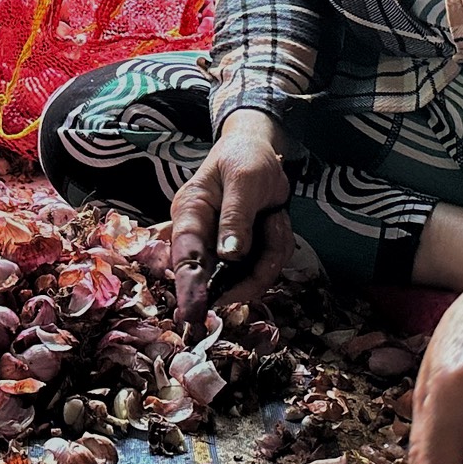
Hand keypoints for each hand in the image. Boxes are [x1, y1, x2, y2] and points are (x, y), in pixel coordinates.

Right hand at [170, 110, 294, 323]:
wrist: (260, 153)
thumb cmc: (245, 158)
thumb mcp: (244, 180)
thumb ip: (236, 216)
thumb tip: (229, 255)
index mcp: (190, 213)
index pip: (185, 255)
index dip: (189, 286)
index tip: (194, 311)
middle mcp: (200, 237)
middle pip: (218, 278)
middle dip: (251, 271)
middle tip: (273, 232)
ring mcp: (221, 250)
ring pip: (246, 278)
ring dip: (270, 254)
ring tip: (275, 217)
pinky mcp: (240, 256)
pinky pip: (262, 270)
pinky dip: (277, 249)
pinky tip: (276, 222)